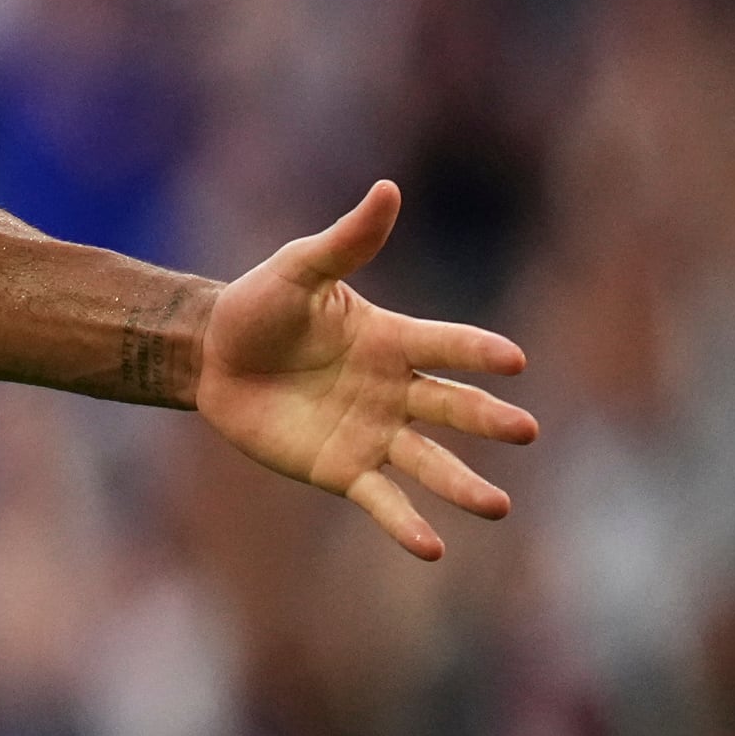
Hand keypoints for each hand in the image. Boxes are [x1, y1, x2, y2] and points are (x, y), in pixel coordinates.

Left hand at [197, 181, 534, 559]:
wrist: (209, 356)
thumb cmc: (258, 307)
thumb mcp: (298, 270)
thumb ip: (346, 241)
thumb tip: (388, 188)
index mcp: (394, 340)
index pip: (447, 345)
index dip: (476, 351)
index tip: (512, 360)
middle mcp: (396, 390)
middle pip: (452, 407)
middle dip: (487, 419)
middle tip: (524, 431)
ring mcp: (374, 433)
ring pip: (430, 463)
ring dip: (463, 485)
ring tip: (497, 507)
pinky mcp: (343, 469)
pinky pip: (382, 498)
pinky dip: (406, 523)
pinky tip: (432, 547)